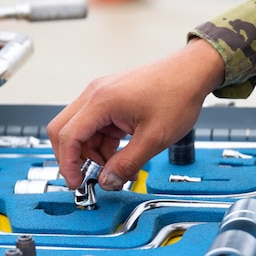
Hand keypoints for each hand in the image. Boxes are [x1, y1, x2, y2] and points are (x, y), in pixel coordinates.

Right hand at [47, 38, 224, 189]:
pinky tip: (121, 155)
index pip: (67, 135)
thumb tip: (108, 181)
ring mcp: (101, 96)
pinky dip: (103, 145)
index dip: (68, 164)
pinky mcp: (110, 100)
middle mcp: (95, 94)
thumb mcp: (154, 138)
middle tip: (90, 178)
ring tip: (117, 168)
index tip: (76, 182)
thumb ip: (127, 164)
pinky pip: (95, 127)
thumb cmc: (177, 94)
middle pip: (64, 131)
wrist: (191, 72)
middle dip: (74, 158)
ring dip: (92, 154)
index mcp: (102, 101)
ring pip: (80, 131)